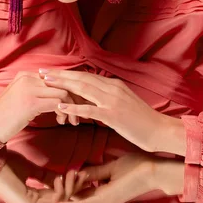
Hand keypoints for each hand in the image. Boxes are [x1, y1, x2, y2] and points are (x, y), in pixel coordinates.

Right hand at [0, 70, 80, 143]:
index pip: (55, 77)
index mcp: (25, 75)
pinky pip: (57, 104)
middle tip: (77, 114)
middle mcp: (28, 78)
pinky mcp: (31, 102)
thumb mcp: (20, 98)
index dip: (68, 91)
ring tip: (70, 121)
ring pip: (62, 93)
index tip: (74, 104)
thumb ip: (36, 91)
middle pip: (62, 83)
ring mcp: (29, 89)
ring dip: (71, 108)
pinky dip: (64, 113)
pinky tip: (62, 121)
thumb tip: (56, 95)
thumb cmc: (5, 116)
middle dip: (74, 99)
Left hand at [0, 151, 75, 202]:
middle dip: (72, 189)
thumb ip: (45, 177)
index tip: (78, 176)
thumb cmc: (6, 163)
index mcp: (28, 201)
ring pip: (57, 202)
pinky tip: (61, 177)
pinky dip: (59, 189)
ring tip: (73, 174)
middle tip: (81, 175)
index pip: (53, 198)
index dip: (67, 188)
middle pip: (58, 202)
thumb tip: (61, 179)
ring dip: (68, 188)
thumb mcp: (31, 170)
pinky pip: (51, 200)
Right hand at [37, 153, 184, 202]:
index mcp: (102, 194)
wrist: (154, 170)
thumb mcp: (109, 167)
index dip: (63, 199)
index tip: (49, 196)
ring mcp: (105, 202)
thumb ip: (94, 172)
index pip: (79, 200)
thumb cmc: (136, 166)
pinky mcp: (108, 199)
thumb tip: (78, 172)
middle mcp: (102, 202)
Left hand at [39, 69, 175, 152]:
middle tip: (42, 72)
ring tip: (46, 83)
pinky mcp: (113, 115)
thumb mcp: (123, 103)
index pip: (86, 76)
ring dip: (63, 85)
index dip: (67, 73)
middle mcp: (112, 88)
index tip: (52, 72)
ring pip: (83, 89)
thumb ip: (107, 98)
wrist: (159, 131)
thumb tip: (91, 97)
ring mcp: (112, 101)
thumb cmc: (140, 121)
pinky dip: (73, 107)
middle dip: (60, 75)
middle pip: (81, 78)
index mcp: (114, 84)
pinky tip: (60, 106)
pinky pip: (89, 109)